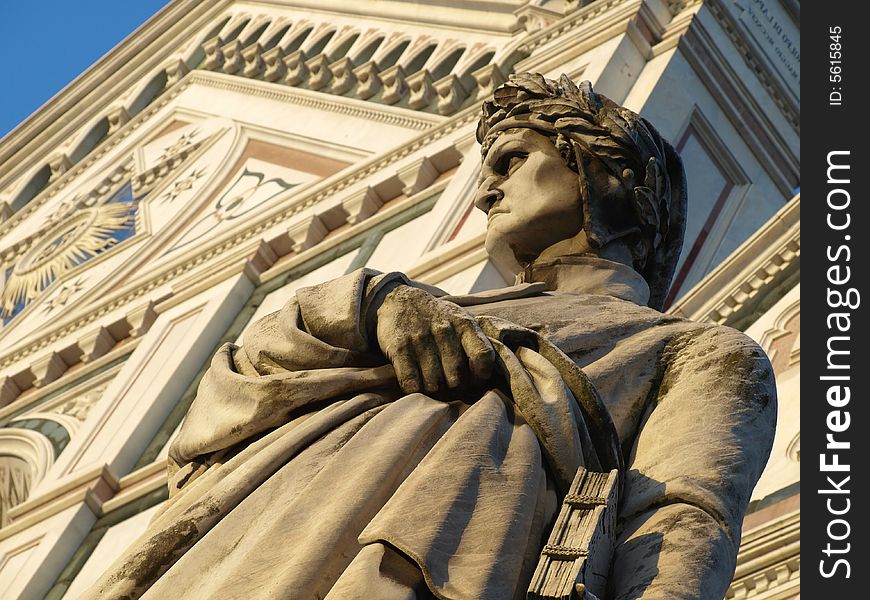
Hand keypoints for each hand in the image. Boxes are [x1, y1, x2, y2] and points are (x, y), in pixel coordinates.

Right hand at [374, 285, 495, 394]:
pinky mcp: (399, 348)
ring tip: (432, 381)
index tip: (474, 379)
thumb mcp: (461, 320)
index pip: (484, 356)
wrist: (399, 300)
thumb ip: (477, 342)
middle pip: (456, 378)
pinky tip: (416, 382)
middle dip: (454, 388)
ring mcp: (420, 339)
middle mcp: (443, 330)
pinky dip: (414, 389)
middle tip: (449, 384)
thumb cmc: (437, 318)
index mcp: (464, 324)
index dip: (481, 375)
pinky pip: (411, 383)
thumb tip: (492, 375)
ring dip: (433, 389)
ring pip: (433, 385)